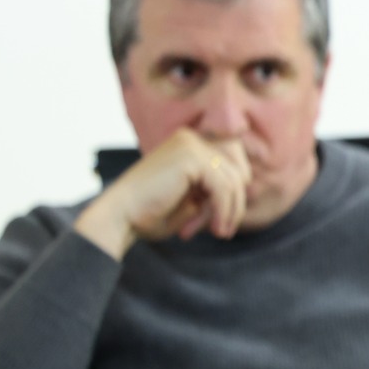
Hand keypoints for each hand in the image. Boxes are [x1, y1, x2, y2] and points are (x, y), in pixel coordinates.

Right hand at [73, 128, 252, 258]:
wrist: (119, 218)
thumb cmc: (151, 214)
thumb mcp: (193, 200)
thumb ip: (217, 190)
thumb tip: (248, 188)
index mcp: (190, 144)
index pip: (234, 165)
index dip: (233, 195)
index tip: (219, 221)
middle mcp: (191, 137)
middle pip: (240, 169)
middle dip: (234, 202)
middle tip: (220, 229)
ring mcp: (190, 143)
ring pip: (235, 181)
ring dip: (228, 212)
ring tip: (214, 232)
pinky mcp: (190, 156)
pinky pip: (225, 187)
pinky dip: (223, 211)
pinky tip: (212, 229)